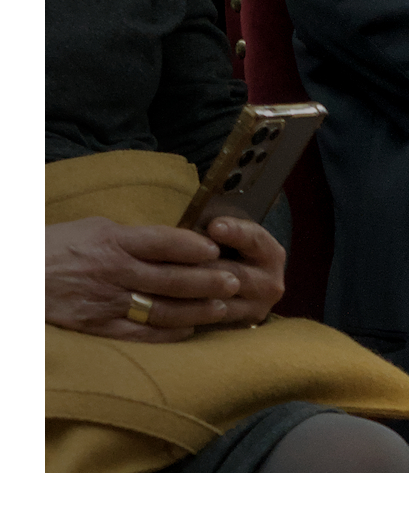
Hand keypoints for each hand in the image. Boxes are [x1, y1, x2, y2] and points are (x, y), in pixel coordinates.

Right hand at [47, 215, 282, 341]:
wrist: (18, 277)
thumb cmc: (56, 246)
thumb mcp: (94, 228)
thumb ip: (132, 235)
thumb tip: (170, 239)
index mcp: (114, 241)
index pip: (163, 242)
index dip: (193, 247)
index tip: (217, 249)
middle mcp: (113, 272)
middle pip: (170, 279)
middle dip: (207, 281)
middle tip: (234, 281)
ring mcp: (105, 301)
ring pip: (160, 308)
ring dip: (195, 310)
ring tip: (222, 307)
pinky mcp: (96, 325)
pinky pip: (137, 333)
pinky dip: (166, 333)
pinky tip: (187, 331)